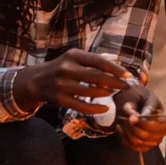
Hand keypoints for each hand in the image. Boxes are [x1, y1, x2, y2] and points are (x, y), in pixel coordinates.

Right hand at [13, 49, 130, 113]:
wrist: (37, 80)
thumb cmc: (62, 68)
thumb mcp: (74, 58)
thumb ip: (93, 61)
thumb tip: (119, 68)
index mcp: (73, 55)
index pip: (99, 61)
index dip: (116, 69)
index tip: (128, 75)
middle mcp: (66, 68)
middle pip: (96, 77)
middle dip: (115, 82)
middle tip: (126, 86)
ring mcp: (62, 85)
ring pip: (90, 92)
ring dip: (106, 94)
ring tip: (114, 93)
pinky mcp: (60, 99)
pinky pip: (82, 106)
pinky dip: (96, 109)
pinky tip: (106, 108)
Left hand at [116, 84, 165, 151]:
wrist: (139, 103)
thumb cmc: (145, 100)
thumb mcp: (147, 99)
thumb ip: (144, 108)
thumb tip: (137, 117)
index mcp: (164, 122)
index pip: (156, 128)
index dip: (144, 124)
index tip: (132, 117)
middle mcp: (160, 134)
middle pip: (146, 136)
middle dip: (132, 127)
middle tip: (124, 118)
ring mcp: (151, 142)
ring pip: (137, 142)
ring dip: (126, 131)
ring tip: (121, 121)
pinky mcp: (142, 147)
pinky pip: (131, 146)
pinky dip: (123, 137)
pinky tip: (120, 127)